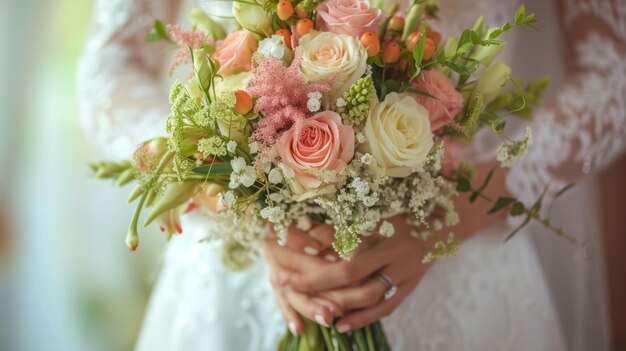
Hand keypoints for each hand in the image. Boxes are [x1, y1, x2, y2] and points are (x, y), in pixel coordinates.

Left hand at [264, 215, 429, 332]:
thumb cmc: (404, 210)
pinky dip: (364, 318)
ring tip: (310, 308)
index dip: (315, 262)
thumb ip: (344, 224)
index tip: (287, 263)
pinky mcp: (411, 286)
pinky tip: (342, 325)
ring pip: (369, 296)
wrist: (447, 221)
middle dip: (316, 282)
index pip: (343, 249)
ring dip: (339, 304)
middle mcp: (395, 253)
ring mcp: (405, 273)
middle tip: (286, 286)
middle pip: (351, 275)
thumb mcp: (376, 210)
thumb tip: (308, 236)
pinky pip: (387, 307)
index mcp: (384, 230)